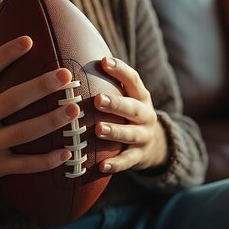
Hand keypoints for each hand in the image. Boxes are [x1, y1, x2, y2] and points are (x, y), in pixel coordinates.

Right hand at [0, 36, 80, 205]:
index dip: (6, 54)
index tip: (29, 40)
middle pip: (11, 100)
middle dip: (39, 86)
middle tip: (65, 74)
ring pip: (23, 132)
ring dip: (50, 121)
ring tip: (74, 110)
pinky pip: (24, 165)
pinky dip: (46, 161)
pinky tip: (66, 153)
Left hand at [95, 57, 168, 173]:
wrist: (154, 144)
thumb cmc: (127, 113)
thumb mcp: (126, 96)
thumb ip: (107, 82)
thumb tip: (74, 62)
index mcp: (141, 96)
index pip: (133, 79)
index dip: (120, 70)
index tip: (104, 61)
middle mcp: (145, 114)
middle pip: (132, 108)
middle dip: (116, 103)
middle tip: (98, 99)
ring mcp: (144, 136)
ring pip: (130, 134)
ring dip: (115, 131)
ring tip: (99, 129)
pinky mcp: (140, 156)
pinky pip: (128, 161)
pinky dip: (116, 164)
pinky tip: (101, 166)